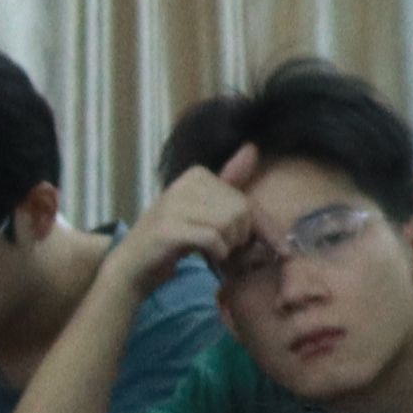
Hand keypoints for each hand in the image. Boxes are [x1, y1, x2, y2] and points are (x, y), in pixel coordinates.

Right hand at [121, 150, 261, 277]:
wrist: (134, 264)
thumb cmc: (175, 238)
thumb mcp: (205, 208)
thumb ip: (229, 182)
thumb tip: (252, 148)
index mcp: (197, 174)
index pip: (245, 200)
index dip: (261, 228)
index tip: (279, 248)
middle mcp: (184, 184)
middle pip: (240, 211)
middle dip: (238, 236)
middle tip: (223, 246)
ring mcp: (173, 204)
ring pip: (228, 224)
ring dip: (227, 245)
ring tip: (212, 249)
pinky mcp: (168, 227)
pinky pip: (213, 238)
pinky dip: (217, 252)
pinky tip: (208, 255)